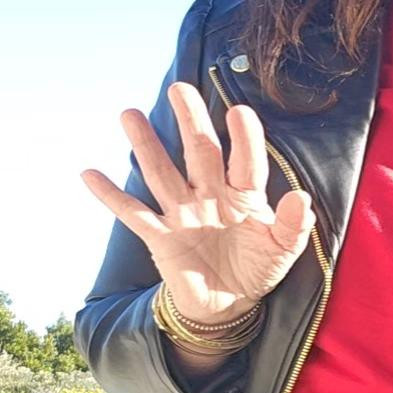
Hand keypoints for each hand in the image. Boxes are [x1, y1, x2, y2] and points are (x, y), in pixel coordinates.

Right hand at [81, 82, 315, 322]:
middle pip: (200, 152)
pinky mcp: (161, 236)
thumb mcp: (282, 251)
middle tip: (180, 88)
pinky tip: (90, 173)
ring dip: (146, 145)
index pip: (246, 162)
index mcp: (245, 196)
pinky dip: (111, 196)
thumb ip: (293, 226)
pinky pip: (134, 213)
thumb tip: (301, 198)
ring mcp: (184, 213)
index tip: (239, 111)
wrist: (228, 303)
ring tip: (130, 114)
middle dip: (191, 121)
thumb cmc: (257, 268)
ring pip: (162, 172)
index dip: (244, 138)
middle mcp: (211, 195)